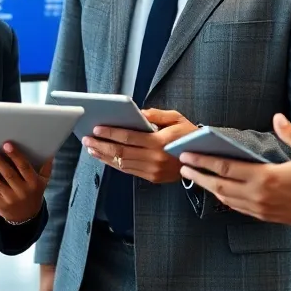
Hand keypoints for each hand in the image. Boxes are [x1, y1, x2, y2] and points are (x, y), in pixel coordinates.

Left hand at [0, 142, 51, 222]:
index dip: (15, 156)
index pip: (24, 167)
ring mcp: (9, 198)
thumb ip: (45, 166)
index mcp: (33, 183)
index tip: (6, 144)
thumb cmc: (34, 192)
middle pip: (7, 174)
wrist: (27, 217)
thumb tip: (49, 150)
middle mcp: (21, 190)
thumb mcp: (43, 181)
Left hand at [81, 108, 197, 183]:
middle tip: (87, 139)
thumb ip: (156, 114)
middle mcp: (154, 158)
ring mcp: (152, 170)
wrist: (203, 159)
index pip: (128, 137)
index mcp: (159, 142)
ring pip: (122, 163)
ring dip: (104, 156)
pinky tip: (105, 157)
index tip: (96, 129)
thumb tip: (138, 112)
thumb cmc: (188, 135)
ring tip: (91, 148)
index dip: (110, 133)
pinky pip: (128, 170)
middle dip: (101, 145)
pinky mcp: (152, 177)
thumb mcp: (176, 118)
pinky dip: (114, 164)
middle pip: (121, 152)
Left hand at [179, 113, 290, 228]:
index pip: (226, 168)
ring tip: (194, 176)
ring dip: (208, 187)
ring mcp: (261, 208)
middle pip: (219, 185)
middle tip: (182, 164)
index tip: (188, 154)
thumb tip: (277, 117)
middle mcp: (259, 195)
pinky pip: (237, 207)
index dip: (204, 160)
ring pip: (225, 198)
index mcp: (266, 178)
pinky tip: (218, 190)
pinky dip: (223, 198)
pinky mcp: (265, 216)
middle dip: (198, 173)